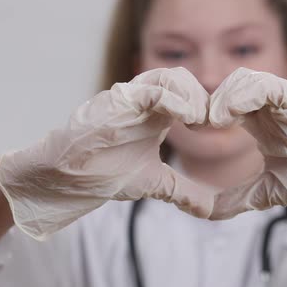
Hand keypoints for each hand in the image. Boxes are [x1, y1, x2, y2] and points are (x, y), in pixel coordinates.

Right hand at [0, 67, 213, 239]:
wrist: (67, 179)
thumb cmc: (104, 173)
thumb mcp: (155, 183)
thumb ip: (181, 190)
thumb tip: (207, 209)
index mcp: (156, 114)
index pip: (189, 93)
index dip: (208, 107)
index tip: (219, 129)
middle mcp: (145, 101)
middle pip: (183, 79)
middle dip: (203, 98)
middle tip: (212, 124)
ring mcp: (131, 98)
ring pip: (171, 76)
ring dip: (192, 96)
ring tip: (198, 122)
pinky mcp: (118, 102)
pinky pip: (153, 90)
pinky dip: (176, 100)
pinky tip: (186, 120)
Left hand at [209, 68, 286, 229]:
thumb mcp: (268, 190)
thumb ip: (238, 198)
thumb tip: (206, 213)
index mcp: (263, 122)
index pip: (227, 102)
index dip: (206, 110)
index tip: (191, 128)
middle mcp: (275, 107)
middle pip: (233, 85)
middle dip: (211, 100)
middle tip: (197, 122)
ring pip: (247, 79)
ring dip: (224, 96)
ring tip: (213, 120)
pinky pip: (270, 86)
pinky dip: (245, 95)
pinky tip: (231, 115)